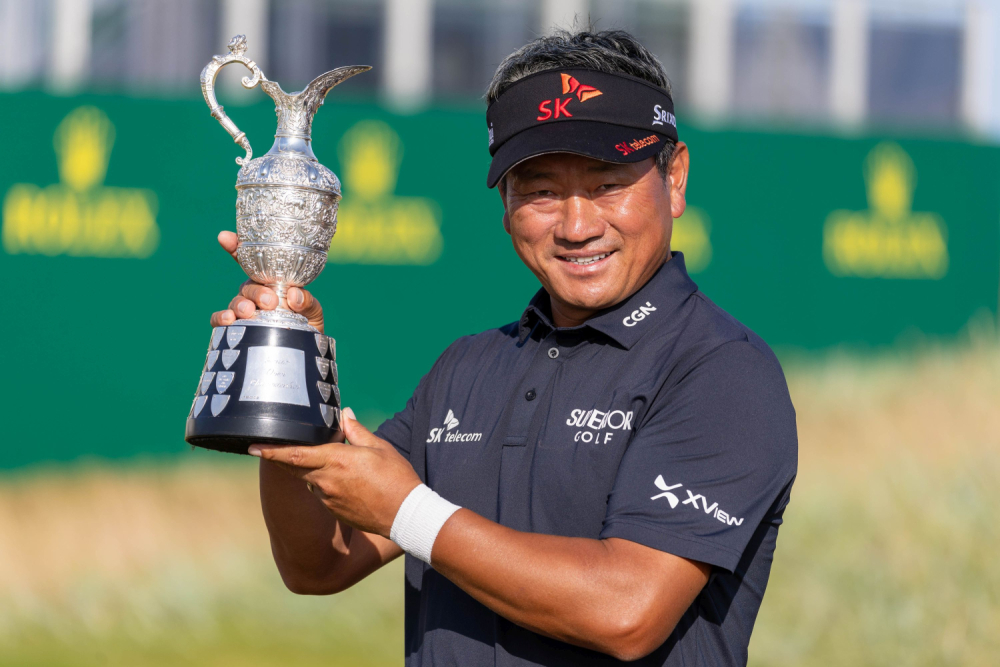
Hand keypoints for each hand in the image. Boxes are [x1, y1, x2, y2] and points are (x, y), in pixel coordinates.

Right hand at [209, 231, 324, 331]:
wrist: (304, 350)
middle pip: (247, 286)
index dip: (236, 247)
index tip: (225, 237)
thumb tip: (294, 296)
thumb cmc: (307, 323)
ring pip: (235, 302)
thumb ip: (307, 301)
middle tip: (270, 302)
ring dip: (240, 305)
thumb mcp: (313, 309)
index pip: (251, 263)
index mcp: (270, 282)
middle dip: (255, 292)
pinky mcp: (236, 329)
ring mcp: (244, 310)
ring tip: (248, 312)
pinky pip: (220, 320)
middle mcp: (254, 294)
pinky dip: (220, 318)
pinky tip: (228, 320)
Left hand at [248, 408, 421, 537]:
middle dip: (284, 458)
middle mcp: (326, 481)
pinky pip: (324, 494)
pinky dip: (328, 484)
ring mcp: (329, 499)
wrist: (407, 515)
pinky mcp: (335, 512)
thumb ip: (357, 431)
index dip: (271, 451)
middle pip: (296, 467)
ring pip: (312, 480)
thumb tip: (345, 415)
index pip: (295, 455)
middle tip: (276, 447)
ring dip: (316, 470)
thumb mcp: (380, 447)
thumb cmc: (397, 478)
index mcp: (336, 460)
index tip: (253, 447)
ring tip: (340, 464)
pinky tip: (350, 483)